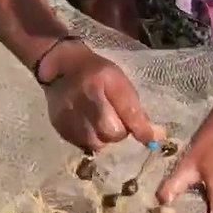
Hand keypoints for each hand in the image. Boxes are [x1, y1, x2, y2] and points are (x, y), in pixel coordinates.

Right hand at [39, 40, 156, 152]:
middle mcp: (84, 96)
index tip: (149, 140)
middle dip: (118, 132)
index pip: (127, 111)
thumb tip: (153, 138)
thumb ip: (134, 110)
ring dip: (102, 138)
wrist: (63, 67)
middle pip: (111, 131)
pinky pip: (81, 144)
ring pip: (96, 142)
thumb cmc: (98, 74)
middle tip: (115, 123)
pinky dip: (89, 140)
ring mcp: (68, 112)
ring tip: (100, 125)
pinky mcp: (59, 124)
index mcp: (104, 80)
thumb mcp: (119, 82)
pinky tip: (87, 126)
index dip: (140, 128)